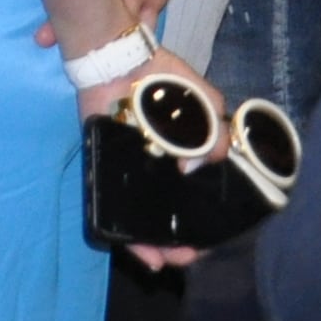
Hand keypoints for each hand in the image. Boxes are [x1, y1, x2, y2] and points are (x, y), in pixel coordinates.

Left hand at [67, 36, 227, 269]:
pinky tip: (139, 248)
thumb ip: (215, 126)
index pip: (196, 196)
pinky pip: (114, 206)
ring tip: (164, 260)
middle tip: (187, 255)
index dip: (204, 220)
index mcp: (182, 155)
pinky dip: (124, 230)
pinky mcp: (105, 166)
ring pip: (142, 217)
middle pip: (168, 214)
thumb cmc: (159, 76)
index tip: (209, 239)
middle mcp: (157, 167)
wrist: (115, 59)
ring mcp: (130, 169)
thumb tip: (212, 161)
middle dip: (179, 241)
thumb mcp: (200, 97)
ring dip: (154, 243)